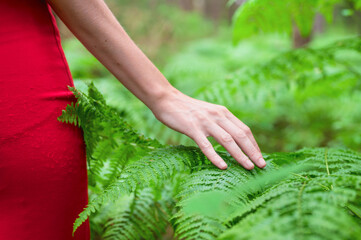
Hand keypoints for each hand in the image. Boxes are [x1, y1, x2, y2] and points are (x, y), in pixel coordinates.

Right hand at [150, 89, 265, 169]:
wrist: (167, 99)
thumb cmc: (187, 109)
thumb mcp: (208, 113)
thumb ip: (220, 122)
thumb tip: (232, 139)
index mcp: (223, 112)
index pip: (244, 130)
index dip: (254, 144)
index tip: (260, 157)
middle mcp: (217, 115)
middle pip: (240, 135)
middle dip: (253, 151)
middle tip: (261, 165)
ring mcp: (205, 122)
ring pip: (227, 140)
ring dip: (240, 155)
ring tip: (248, 167)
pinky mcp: (192, 128)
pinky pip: (206, 144)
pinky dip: (215, 156)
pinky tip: (223, 166)